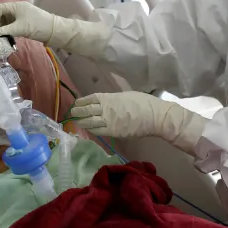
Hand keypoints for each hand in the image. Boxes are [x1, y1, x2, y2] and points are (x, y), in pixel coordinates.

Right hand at [0, 1, 54, 42]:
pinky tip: (9, 35)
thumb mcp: (19, 28)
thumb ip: (4, 30)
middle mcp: (16, 8)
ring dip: (3, 27)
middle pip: (1, 13)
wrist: (53, 30)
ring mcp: (20, 14)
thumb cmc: (36, 26)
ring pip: (6, 19)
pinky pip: (12, 23)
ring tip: (3, 35)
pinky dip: (9, 28)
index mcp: (15, 5)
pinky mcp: (23, 20)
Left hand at [70, 92, 207, 154]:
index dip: (81, 102)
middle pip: (86, 111)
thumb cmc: (143, 102)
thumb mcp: (125, 95)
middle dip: (78, 112)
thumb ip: (112, 99)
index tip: (76, 103)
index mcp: (108, 98)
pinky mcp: (114, 132)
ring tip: (77, 122)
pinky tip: (88, 128)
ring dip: (81, 122)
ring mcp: (108, 122)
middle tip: (72, 113)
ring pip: (89, 122)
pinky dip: (91, 129)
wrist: (154, 116)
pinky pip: (98, 131)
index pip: (89, 99)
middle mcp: (105, 109)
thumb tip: (105, 102)